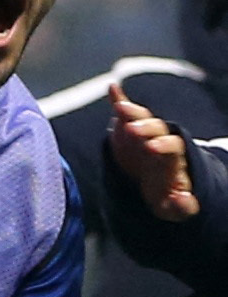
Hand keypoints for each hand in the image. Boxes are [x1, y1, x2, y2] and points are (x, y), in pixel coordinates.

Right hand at [107, 83, 198, 221]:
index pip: (172, 146)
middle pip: (156, 128)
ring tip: (120, 107)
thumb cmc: (163, 195)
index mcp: (172, 159)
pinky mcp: (126, 130)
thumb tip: (183, 199)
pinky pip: (125, 112)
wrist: (154, 183)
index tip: (151, 148)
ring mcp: (144, 133)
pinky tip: (112, 88)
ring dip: (132, 111)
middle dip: (145, 127)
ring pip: (142, 117)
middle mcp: (159, 140)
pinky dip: (119, 99)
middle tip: (133, 130)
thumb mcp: (172, 208)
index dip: (163, 146)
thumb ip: (181, 207)